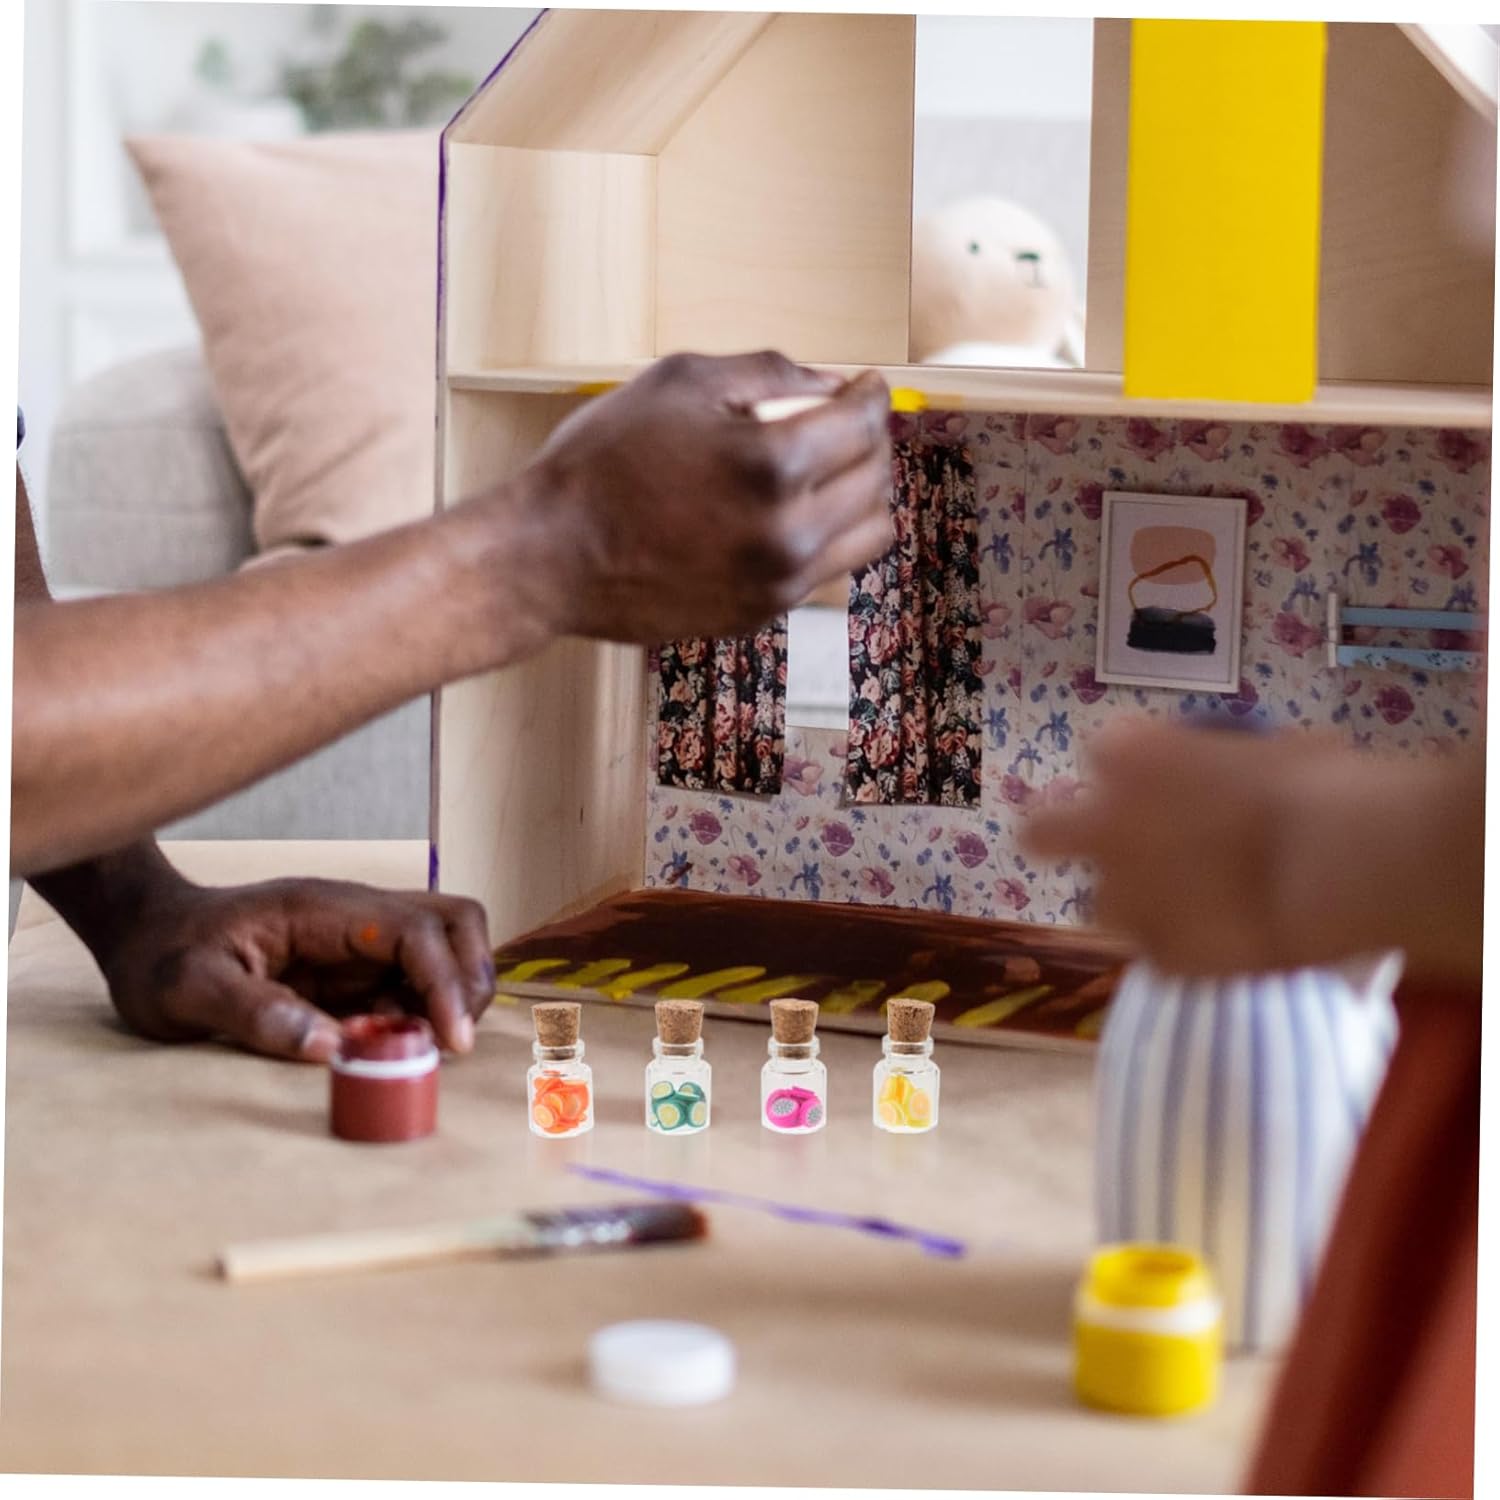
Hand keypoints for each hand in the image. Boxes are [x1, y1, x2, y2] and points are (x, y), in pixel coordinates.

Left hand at [97, 877, 493, 1061]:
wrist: (146, 935)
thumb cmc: (162, 956)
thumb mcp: (189, 989)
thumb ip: (257, 1015)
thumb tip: (332, 1049)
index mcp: (324, 910)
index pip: (416, 931)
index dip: (446, 983)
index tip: (452, 1040)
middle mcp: (356, 915)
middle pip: (454, 922)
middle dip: (470, 980)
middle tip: (452, 1040)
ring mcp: (361, 938)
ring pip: (446, 945)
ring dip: (454, 995)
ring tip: (422, 1046)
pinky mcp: (357, 966)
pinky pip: (415, 980)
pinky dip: (424, 1013)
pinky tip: (390, 1045)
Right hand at [517, 351, 893, 641]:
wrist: (550, 557)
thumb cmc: (603, 462)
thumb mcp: (679, 382)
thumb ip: (768, 372)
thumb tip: (830, 382)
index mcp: (773, 464)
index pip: (864, 424)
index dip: (871, 395)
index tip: (865, 385)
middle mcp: (790, 531)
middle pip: (876, 478)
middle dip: (871, 441)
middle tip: (848, 423)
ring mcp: (780, 581)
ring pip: (870, 534)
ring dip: (862, 494)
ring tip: (832, 472)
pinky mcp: (763, 613)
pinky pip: (828, 570)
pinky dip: (827, 536)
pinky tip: (793, 514)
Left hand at [1022, 717, 1356, 974]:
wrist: (1333, 867)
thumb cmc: (1320, 786)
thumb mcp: (1277, 751)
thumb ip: (1241, 764)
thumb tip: (1265, 769)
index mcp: (1131, 756)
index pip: (1106, 755)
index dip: (1133, 773)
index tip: (1163, 784)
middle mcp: (1105, 826)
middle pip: (1044, 833)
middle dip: (1062, 838)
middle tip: (1105, 846)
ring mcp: (1125, 897)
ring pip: (1105, 905)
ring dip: (1138, 904)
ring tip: (1197, 908)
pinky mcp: (1158, 956)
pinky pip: (1164, 954)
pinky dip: (1191, 950)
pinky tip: (1235, 946)